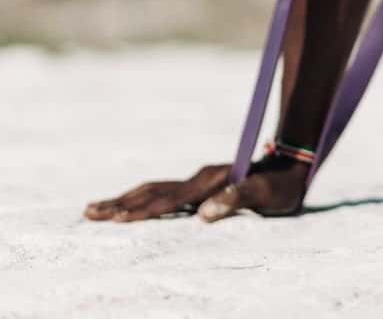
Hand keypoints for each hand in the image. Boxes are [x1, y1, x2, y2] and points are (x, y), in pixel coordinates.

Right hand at [83, 156, 309, 222]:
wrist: (294, 164)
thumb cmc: (281, 185)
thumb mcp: (265, 194)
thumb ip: (236, 200)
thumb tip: (204, 217)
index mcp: (209, 182)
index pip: (168, 200)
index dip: (142, 211)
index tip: (116, 219)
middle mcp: (199, 179)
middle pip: (151, 191)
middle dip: (119, 203)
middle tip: (88, 212)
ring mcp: (199, 180)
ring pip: (154, 189)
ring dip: (125, 199)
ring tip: (96, 207)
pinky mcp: (203, 185)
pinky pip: (165, 193)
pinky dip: (142, 198)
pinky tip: (132, 205)